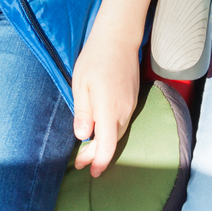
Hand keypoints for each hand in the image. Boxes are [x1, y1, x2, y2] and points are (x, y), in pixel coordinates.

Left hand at [70, 37, 139, 176]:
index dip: (100, 162)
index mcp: (109, 109)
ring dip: (104, 143)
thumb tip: (83, 136)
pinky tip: (100, 130)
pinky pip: (121, 121)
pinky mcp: (132, 99)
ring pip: (118, 132)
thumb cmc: (95, 59)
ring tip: (87, 149)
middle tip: (80, 162)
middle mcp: (123, 111)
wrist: (119, 38)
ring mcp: (130, 105)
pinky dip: (111, 130)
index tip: (91, 172)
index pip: (108, 145)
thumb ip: (83, 112)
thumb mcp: (80, 85)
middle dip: (96, 155)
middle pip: (113, 141)